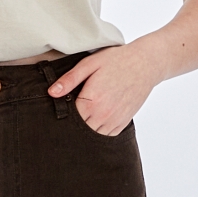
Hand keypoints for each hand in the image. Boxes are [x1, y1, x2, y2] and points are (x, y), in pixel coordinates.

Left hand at [47, 40, 164, 134]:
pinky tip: (94, 120)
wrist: (145, 64)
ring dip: (85, 130)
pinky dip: (98, 131)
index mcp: (91, 101)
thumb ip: (69, 79)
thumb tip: (52, 92)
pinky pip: (106, 136)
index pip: (68, 119)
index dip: (60, 116)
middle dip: (71, 125)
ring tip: (81, 118)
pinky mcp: (123, 122)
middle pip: (79, 130)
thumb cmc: (116, 61)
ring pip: (92, 136)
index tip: (56, 110)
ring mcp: (114, 121)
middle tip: (67, 116)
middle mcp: (102, 115)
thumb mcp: (89, 64)